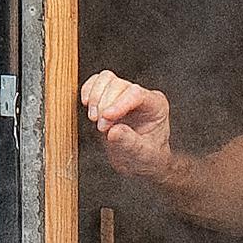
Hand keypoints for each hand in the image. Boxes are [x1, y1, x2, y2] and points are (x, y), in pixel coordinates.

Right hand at [79, 72, 180, 188]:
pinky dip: (88, 91)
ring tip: (94, 119)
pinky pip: (96, 82)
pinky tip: (86, 105)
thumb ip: (129, 142)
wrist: (139, 162)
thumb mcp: (142, 155)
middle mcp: (141, 96)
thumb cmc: (146, 157)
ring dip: (95, 98)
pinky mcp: (109, 96)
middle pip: (118, 85)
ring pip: (106, 79)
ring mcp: (124, 94)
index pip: (136, 94)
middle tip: (102, 128)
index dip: (118, 103)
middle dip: (104, 105)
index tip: (106, 118)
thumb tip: (113, 131)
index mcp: (156, 105)